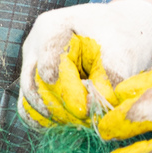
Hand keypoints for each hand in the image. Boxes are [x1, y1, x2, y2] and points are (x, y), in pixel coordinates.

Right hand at [19, 0, 151, 129]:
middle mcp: (34, 45)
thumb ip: (109, 79)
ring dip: (54, 116)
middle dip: (61, 107)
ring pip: (29, 99)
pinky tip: (68, 125)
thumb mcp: (122, 52)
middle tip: (87, 121)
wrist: (123, 31)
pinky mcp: (34, 82)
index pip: (50, 65)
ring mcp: (31, 64)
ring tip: (82, 123)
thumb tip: (96, 111)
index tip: (85, 111)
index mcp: (52, 27)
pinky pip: (28, 109)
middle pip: (34, 85)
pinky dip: (46, 120)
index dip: (67, 92)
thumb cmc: (123, 36)